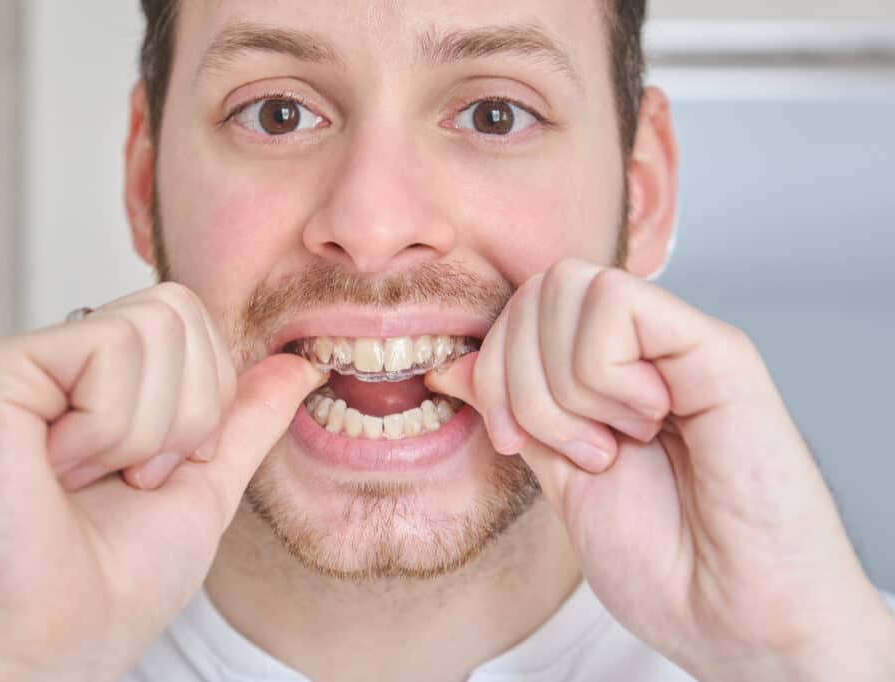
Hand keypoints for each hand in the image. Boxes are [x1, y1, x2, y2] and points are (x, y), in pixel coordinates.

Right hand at [0, 283, 324, 681]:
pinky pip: (106, 349)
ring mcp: (20, 361)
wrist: (66, 636)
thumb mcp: (209, 481)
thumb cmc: (122, 578)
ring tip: (93, 476)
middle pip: (175, 308)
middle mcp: (58, 359)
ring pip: (149, 328)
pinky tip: (60, 469)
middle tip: (130, 473)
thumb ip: (249, 416)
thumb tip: (299, 363)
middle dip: (186, 411)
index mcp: (102, 378)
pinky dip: (110, 429)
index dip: (205, 396)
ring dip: (146, 430)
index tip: (159, 467)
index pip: (190, 314)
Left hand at [428, 259, 894, 680]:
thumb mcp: (558, 477)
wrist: (734, 617)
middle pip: (538, 288)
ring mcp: (678, 343)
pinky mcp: (716, 350)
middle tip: (572, 449)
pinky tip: (648, 422)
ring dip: (564, 387)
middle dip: (519, 379)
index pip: (522, 306)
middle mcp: (643, 347)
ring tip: (614, 443)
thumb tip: (452, 363)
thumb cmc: (664, 561)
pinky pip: (617, 305)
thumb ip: (514, 411)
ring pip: (568, 286)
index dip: (493, 367)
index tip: (515, 443)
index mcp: (606, 371)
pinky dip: (603, 375)